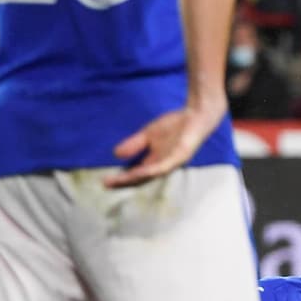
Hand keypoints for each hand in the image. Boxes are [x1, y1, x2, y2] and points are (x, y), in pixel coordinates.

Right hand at [105, 95, 226, 188]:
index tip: (104, 181)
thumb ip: (134, 144)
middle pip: (141, 179)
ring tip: (119, 180)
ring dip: (134, 178)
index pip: (136, 174)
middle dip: (124, 182)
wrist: (196, 115)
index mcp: (156, 162)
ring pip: (151, 175)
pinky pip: (165, 166)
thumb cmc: (175, 125)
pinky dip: (153, 170)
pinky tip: (141, 172)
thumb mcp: (149, 134)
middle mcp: (164, 166)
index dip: (122, 178)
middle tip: (106, 184)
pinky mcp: (181, 156)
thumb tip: (116, 154)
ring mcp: (173, 163)